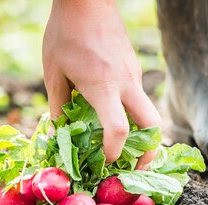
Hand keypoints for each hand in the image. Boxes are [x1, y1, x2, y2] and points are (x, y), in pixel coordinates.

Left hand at [43, 0, 160, 168]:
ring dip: (141, 134)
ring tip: (124, 148)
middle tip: (136, 168)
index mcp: (103, 87)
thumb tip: (60, 130)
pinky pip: (138, 97)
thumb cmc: (65, 33)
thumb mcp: (54, 71)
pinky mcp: (135, 67)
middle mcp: (126, 83)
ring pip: (148, 112)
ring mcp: (134, 75)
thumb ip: (58, 105)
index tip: (105, 164)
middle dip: (149, 153)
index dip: (114, 153)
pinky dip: (132, 114)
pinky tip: (114, 115)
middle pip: (153, 126)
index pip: (119, 130)